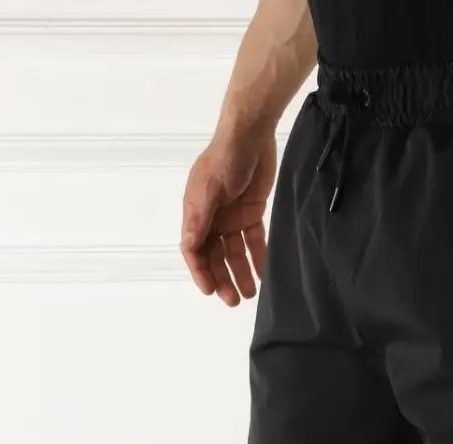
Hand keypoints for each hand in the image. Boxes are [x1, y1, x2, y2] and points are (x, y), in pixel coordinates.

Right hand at [181, 131, 277, 305]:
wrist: (251, 134)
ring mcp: (230, 217)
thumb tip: (188, 246)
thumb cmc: (225, 157)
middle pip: (214, 256)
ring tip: (249, 294)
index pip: (194, 249)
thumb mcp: (210, 188)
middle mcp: (211, 218)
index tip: (210, 290)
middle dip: (222, 278)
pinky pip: (253, 241)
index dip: (200, 272)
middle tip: (233, 300)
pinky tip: (264, 273)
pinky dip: (258, 257)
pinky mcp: (250, 213)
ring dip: (240, 273)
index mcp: (196, 213)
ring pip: (234, 252)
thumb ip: (200, 218)